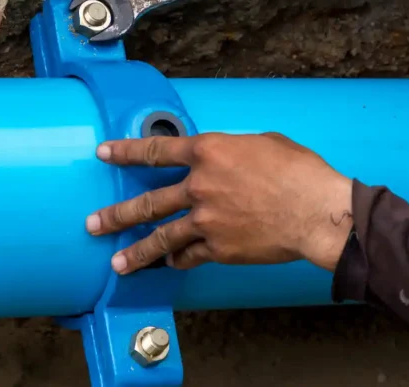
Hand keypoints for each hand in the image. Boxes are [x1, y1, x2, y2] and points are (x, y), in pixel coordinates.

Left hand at [85, 133, 353, 273]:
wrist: (315, 210)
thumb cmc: (298, 171)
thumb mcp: (263, 143)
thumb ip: (234, 150)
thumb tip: (229, 157)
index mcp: (207, 152)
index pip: (155, 150)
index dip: (125, 151)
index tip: (104, 153)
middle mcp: (199, 185)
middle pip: (147, 202)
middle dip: (116, 214)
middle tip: (94, 223)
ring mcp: (206, 219)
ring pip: (161, 237)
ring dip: (136, 251)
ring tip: (118, 262)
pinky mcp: (219, 247)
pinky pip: (191, 256)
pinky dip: (179, 260)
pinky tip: (170, 264)